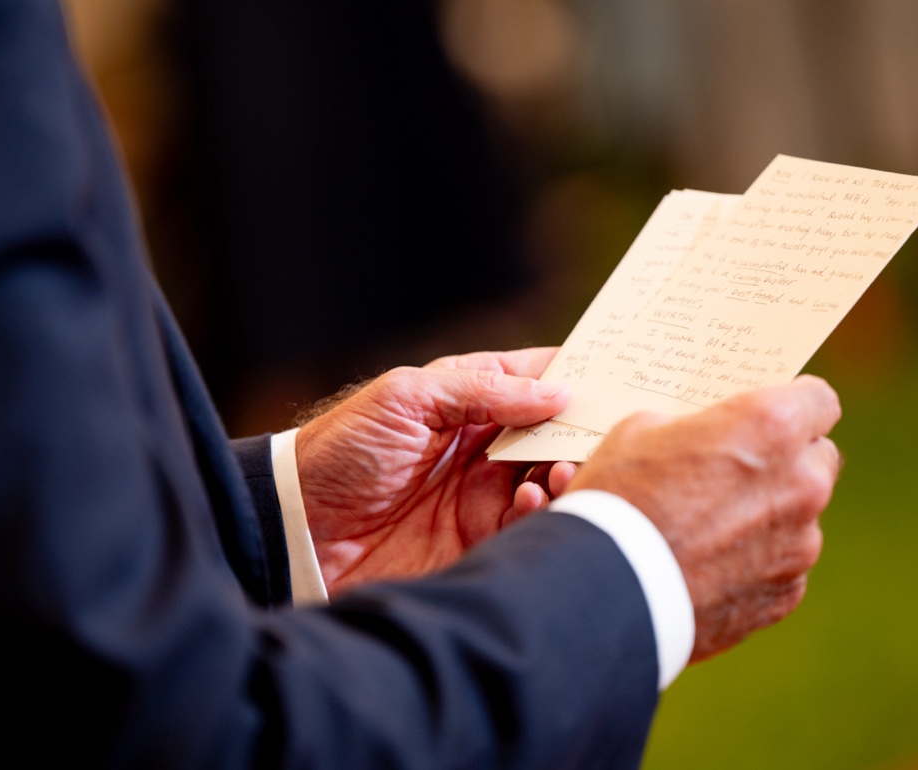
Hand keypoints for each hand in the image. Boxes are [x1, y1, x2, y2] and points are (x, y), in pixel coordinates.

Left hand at [294, 348, 573, 592]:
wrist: (296, 526)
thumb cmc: (340, 450)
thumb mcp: (405, 398)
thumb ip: (480, 390)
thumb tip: (558, 390)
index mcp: (468, 399)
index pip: (539, 380)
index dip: (580, 376)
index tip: (621, 376)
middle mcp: (484, 445)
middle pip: (558, 434)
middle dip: (585, 432)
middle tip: (601, 435)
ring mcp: (483, 494)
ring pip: (552, 481)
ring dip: (568, 474)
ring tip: (560, 473)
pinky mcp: (478, 541)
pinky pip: (530, 527)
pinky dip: (543, 514)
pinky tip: (530, 503)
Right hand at [566, 375, 842, 662]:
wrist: (607, 590)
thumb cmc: (618, 497)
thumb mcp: (640, 432)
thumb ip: (691, 429)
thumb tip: (701, 441)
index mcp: (772, 426)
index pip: (818, 400)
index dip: (792, 404)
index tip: (772, 414)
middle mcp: (803, 483)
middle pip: (818, 459)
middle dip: (786, 462)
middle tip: (738, 471)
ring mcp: (800, 543)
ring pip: (799, 517)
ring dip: (768, 515)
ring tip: (710, 530)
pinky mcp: (786, 593)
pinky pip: (781, 567)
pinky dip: (754, 564)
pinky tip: (708, 568)